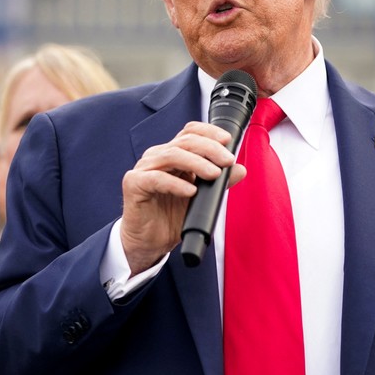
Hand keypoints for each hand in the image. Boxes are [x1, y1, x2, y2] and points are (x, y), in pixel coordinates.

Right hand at [120, 121, 245, 274]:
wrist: (148, 243)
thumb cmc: (170, 218)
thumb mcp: (201, 199)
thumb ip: (218, 183)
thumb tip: (240, 169)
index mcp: (172, 154)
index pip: (189, 132)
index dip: (209, 132)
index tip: (227, 140)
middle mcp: (157, 157)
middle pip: (184, 142)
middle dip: (209, 149)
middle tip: (227, 161)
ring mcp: (144, 168)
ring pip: (172, 155)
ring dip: (197, 163)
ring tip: (214, 174)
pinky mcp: (134, 184)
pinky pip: (156, 178)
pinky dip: (176, 183)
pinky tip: (191, 191)